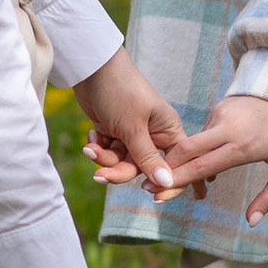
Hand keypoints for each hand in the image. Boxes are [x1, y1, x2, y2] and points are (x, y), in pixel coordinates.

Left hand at [71, 48, 189, 193]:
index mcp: (168, 130)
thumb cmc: (120, 91)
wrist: (91, 68)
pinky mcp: (115, 130)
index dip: (170, 183)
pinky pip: (109, 152)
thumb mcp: (133, 128)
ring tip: (90, 148)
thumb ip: (148, 158)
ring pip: (121, 162)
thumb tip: (167, 184)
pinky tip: (92, 135)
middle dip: (119, 171)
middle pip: (141, 168)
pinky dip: (99, 147)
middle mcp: (153, 134)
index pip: (177, 164)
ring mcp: (133, 133)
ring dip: (104, 158)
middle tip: (100, 175)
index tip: (157, 199)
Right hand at [147, 91, 267, 220]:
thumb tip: (251, 222)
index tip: (159, 195)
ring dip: (179, 163)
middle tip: (147, 189)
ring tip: (168, 181)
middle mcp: (227, 129)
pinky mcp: (218, 109)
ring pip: (191, 143)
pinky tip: (195, 162)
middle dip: (165, 172)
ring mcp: (220, 116)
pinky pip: (202, 134)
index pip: (202, 166)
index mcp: (243, 146)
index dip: (178, 182)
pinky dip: (195, 150)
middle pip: (186, 151)